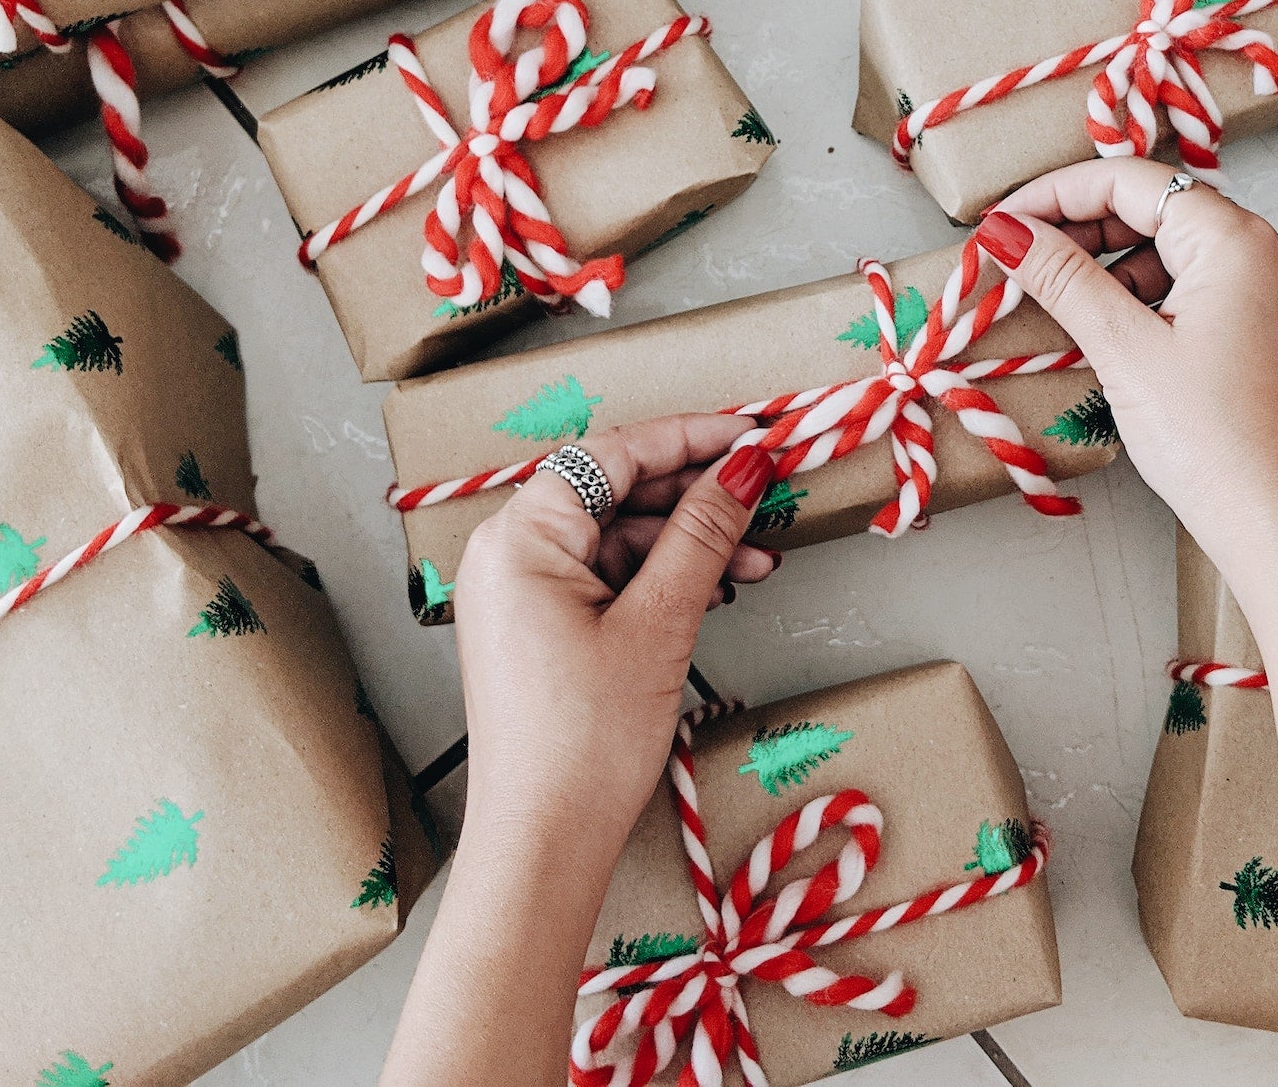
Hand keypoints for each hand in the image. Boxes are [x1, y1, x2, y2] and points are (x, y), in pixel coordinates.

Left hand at [450, 415, 778, 864]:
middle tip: (768, 493)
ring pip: (620, 538)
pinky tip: (718, 590)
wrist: (545, 843)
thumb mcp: (660, 623)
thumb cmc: (585, 741)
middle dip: (698, 495)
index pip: (613, 454)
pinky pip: (609, 578)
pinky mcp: (541, 629)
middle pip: (616, 492)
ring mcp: (523, 593)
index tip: (754, 434)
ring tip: (759, 561)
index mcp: (520, 537)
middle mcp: (510, 554)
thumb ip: (704, 534)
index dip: (691, 437)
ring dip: (691, 543)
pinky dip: (664, 579)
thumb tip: (744, 467)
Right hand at [974, 158, 1277, 551]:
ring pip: (1160, 247)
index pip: (1128, 180)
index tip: (1000, 223)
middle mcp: (1253, 250)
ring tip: (1043, 295)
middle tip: (1012, 258)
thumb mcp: (1125, 349)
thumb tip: (1006, 230)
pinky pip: (1178, 285)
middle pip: (1147, 205)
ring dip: (1098, 264)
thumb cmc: (1214, 439)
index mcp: (1232, 239)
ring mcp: (1254, 290)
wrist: (1276, 520)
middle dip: (1074, 227)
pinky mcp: (1246, 327)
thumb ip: (1062, 279)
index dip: (1054, 194)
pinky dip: (1130, 295)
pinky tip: (1090, 325)